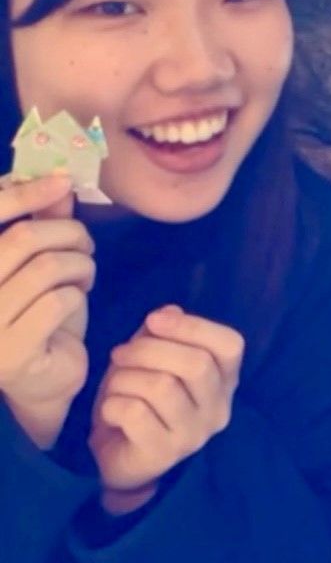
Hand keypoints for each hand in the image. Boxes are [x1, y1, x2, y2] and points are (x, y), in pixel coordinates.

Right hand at [0, 174, 94, 446]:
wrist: (44, 381)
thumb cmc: (40, 315)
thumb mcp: (40, 262)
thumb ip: (43, 223)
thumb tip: (56, 181)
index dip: (24, 193)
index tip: (61, 182)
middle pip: (22, 239)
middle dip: (67, 233)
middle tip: (86, 245)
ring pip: (45, 268)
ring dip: (79, 264)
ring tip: (86, 274)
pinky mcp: (11, 353)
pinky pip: (57, 302)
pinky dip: (77, 294)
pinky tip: (78, 300)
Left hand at [89, 307, 243, 511]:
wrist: (118, 457)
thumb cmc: (139, 399)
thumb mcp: (149, 359)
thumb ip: (161, 334)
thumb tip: (169, 311)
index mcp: (224, 380)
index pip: (230, 345)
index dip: (192, 325)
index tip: (153, 320)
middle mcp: (218, 409)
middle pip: (196, 364)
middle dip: (148, 350)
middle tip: (120, 353)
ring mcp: (195, 435)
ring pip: (162, 386)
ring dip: (125, 378)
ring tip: (115, 385)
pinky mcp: (164, 454)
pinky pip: (135, 412)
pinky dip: (113, 404)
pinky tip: (111, 410)